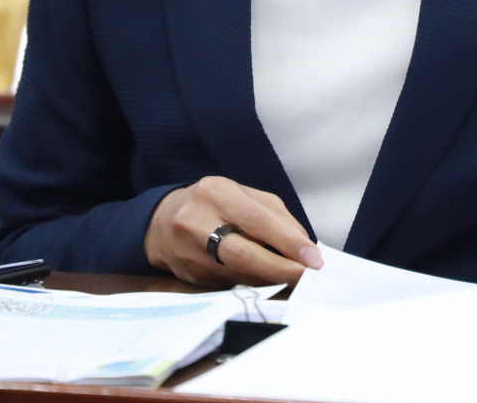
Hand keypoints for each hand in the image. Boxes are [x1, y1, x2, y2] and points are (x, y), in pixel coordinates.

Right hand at [144, 176, 322, 287]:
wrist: (163, 223)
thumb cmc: (214, 204)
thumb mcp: (243, 195)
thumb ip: (276, 216)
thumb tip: (305, 246)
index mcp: (215, 192)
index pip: (255, 219)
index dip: (287, 241)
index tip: (313, 258)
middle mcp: (196, 222)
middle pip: (243, 253)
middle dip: (281, 269)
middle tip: (308, 277)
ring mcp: (188, 252)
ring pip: (239, 274)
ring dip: (272, 279)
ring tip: (295, 279)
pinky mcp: (189, 276)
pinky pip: (230, 284)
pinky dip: (254, 284)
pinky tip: (268, 281)